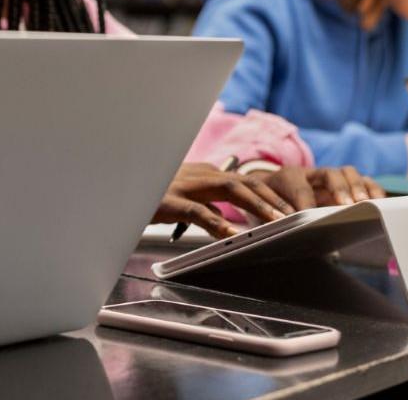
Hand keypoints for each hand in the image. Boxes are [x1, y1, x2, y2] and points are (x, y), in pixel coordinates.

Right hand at [152, 163, 290, 238]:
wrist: (111, 191)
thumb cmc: (145, 199)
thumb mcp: (178, 200)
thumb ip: (202, 207)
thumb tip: (226, 225)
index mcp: (200, 173)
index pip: (243, 180)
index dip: (269, 194)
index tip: (290, 211)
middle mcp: (195, 174)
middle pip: (244, 181)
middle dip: (272, 199)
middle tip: (295, 217)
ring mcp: (181, 185)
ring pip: (230, 189)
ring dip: (257, 205)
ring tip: (277, 222)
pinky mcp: (167, 200)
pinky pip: (198, 211)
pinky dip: (218, 222)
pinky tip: (233, 234)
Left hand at [245, 166, 383, 208]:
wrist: (276, 189)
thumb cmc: (275, 200)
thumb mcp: (269, 208)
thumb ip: (278, 217)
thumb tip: (294, 235)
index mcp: (290, 177)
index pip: (299, 187)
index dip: (305, 201)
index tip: (308, 214)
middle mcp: (314, 175)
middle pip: (330, 173)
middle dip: (339, 188)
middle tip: (346, 204)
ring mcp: (332, 179)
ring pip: (349, 173)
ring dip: (358, 187)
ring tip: (364, 203)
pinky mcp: (348, 187)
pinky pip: (364, 182)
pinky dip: (373, 190)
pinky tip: (380, 203)